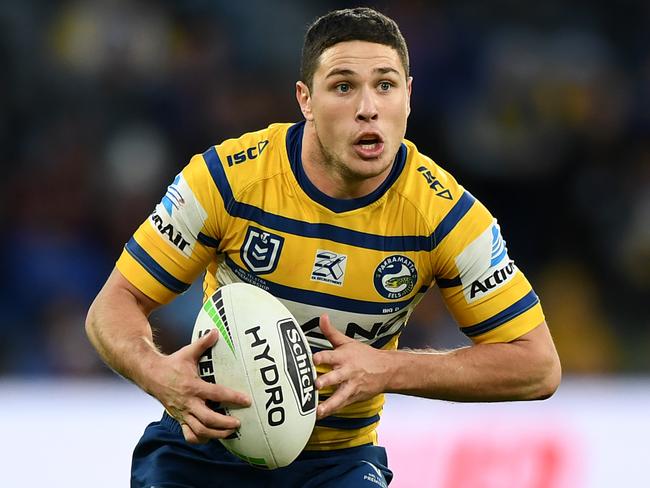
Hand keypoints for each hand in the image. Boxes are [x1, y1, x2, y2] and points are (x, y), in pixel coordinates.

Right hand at [150, 329, 250, 443]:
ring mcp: (182, 413)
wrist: (150, 375)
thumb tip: (216, 331)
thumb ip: (203, 343)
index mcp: (193, 386)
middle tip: (238, 423)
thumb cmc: (172, 364)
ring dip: (216, 434)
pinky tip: (211, 437)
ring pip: (199, 431)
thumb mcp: (188, 352)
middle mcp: (188, 402)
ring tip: (230, 432)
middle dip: (225, 424)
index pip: (217, 394)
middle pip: (208, 419)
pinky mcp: (179, 419)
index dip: (233, 398)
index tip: (246, 400)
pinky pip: (189, 434)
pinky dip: (200, 439)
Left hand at [312, 314, 390, 418]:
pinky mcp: (353, 398)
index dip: (321, 357)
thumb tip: (322, 317)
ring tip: (318, 411)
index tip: (312, 359)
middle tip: (316, 385)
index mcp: (344, 357)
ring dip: (329, 404)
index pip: (331, 355)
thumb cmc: (364, 355)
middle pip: (335, 377)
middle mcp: (347, 372)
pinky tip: (319, 416)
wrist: (387, 370)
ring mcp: (351, 386)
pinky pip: (341, 406)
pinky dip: (331, 411)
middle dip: (326, 381)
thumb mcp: (347, 342)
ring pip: (339, 396)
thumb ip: (331, 332)